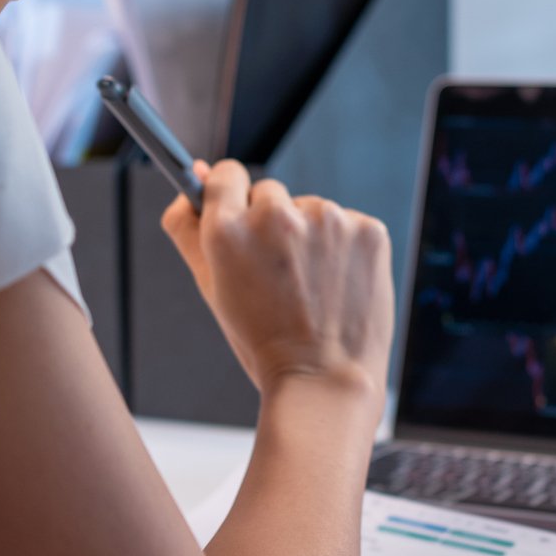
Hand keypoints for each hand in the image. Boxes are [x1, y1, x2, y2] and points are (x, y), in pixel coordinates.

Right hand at [162, 160, 393, 399]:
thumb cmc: (264, 342)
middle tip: (279, 277)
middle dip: (272, 227)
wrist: (325, 381)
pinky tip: (339, 286)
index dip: (232, 198)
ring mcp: (327, 220)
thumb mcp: (211, 289)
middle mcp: (276, 215)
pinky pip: (348, 225)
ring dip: (311, 239)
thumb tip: (196, 174)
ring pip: (312, 212)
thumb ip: (188, 228)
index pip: (226, 176)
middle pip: (270, 194)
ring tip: (312, 289)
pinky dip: (345, 250)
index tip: (241, 216)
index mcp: (228, 230)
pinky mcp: (367, 230)